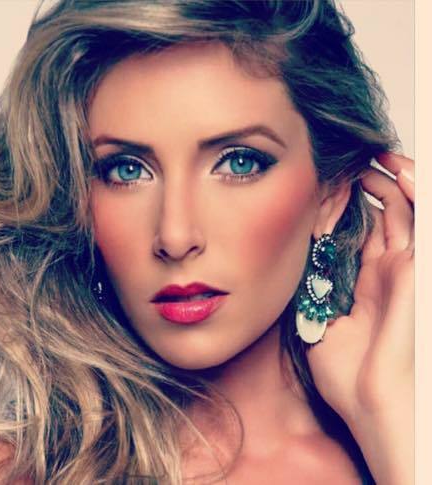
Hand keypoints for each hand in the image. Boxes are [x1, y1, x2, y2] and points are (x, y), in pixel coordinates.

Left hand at [306, 153, 413, 483]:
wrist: (375, 403)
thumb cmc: (349, 376)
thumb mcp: (320, 324)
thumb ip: (314, 293)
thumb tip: (297, 269)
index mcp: (365, 283)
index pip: (359, 232)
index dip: (346, 206)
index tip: (326, 186)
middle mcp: (388, 271)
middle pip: (384, 216)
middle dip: (369, 187)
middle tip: (350, 165)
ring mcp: (406, 267)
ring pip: (405, 211)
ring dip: (392, 181)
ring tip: (373, 157)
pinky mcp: (417, 267)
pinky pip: (420, 219)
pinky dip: (412, 192)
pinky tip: (394, 170)